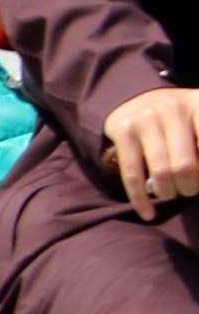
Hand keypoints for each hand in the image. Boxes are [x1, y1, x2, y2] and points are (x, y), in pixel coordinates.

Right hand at [107, 85, 198, 219]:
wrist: (136, 100)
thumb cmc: (179, 121)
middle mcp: (173, 108)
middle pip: (185, 167)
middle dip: (189, 187)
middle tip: (189, 189)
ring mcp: (146, 119)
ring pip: (160, 173)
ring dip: (168, 192)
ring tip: (171, 193)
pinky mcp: (124, 132)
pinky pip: (132, 175)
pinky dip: (140, 200)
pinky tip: (148, 213)